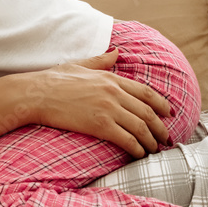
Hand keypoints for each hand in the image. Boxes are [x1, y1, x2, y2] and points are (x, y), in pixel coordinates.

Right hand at [22, 49, 171, 157]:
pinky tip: (139, 154)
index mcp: (111, 78)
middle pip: (148, 112)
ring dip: (151, 141)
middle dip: (161, 127)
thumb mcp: (81, 64)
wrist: (37, 93)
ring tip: (154, 149)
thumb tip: (117, 52)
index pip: (146, 92)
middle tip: (166, 138)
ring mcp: (108, 109)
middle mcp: (114, 93)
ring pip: (141, 127)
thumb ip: (102, 60)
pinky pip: (127, 139)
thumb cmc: (54, 79)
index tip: (170, 113)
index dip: (162, 104)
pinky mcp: (100, 125)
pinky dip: (137, 149)